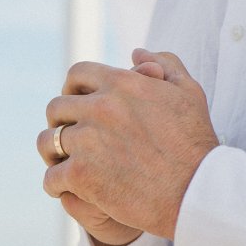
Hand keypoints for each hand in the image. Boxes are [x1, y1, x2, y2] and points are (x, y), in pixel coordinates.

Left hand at [38, 49, 217, 240]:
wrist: (198, 192)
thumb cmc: (196, 143)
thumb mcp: (189, 92)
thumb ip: (164, 64)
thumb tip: (136, 53)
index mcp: (122, 84)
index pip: (77, 74)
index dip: (72, 88)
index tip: (75, 104)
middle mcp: (100, 108)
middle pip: (56, 107)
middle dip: (60, 122)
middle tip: (67, 138)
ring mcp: (88, 141)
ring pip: (47, 141)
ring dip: (52, 153)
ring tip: (63, 164)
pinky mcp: (81, 175)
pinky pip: (51, 177)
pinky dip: (55, 184)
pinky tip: (65, 188)